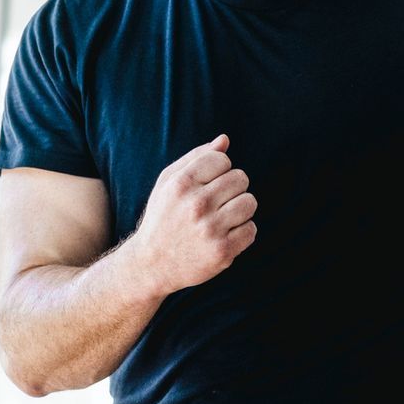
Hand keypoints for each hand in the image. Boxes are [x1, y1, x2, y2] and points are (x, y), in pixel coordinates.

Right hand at [128, 136, 256, 295]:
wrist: (152, 264)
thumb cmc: (163, 217)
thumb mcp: (168, 183)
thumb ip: (196, 158)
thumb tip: (225, 140)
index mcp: (181, 184)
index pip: (222, 160)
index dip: (220, 170)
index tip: (209, 184)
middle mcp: (196, 205)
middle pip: (241, 179)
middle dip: (233, 188)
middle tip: (219, 202)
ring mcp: (210, 229)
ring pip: (250, 202)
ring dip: (241, 209)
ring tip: (224, 217)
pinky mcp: (222, 251)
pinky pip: (251, 230)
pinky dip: (243, 232)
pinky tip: (226, 235)